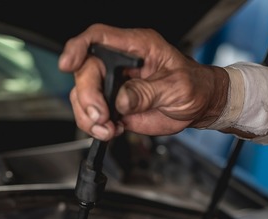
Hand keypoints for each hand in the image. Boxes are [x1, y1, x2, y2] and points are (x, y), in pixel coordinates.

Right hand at [58, 24, 227, 140]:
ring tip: (109, 128)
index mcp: (135, 46)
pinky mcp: (112, 106)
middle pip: (85, 71)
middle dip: (88, 96)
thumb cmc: (193, 86)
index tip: (69, 64)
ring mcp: (112, 86)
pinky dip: (95, 127)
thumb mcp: (177, 87)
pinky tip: (111, 131)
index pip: (98, 37)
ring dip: (89, 117)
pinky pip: (90, 116)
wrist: (198, 106)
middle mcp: (119, 63)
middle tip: (102, 116)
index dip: (78, 47)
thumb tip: (121, 100)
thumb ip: (148, 92)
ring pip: (82, 96)